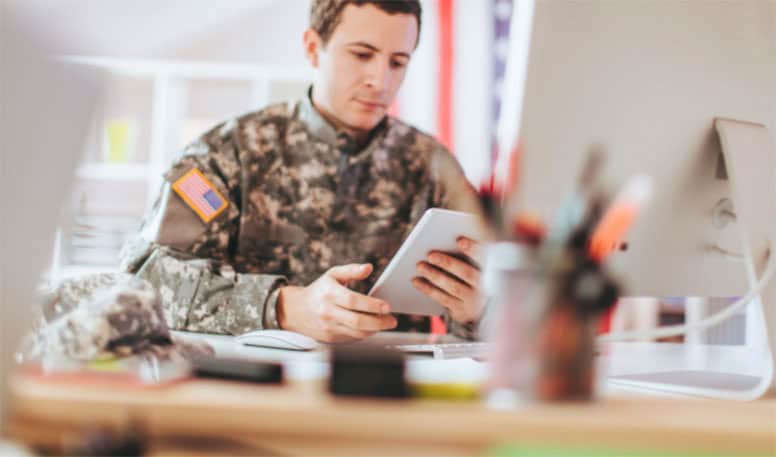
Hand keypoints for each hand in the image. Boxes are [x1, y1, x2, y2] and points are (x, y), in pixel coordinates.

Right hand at [277, 264, 396, 342]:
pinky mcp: (330, 339)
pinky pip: (352, 339)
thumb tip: (368, 268)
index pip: (353, 301)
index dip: (372, 305)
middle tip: (392, 320)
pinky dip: (365, 334)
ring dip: (375, 330)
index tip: (387, 306)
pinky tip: (373, 327)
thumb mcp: (332, 275)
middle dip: (378, 322)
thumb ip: (351, 270)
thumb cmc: (319, 291)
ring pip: (356, 333)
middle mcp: (327, 312)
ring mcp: (328, 327)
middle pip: (357, 321)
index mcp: (328, 293)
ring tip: (386, 323)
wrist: (296, 311)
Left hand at [412, 236, 483, 323]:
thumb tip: (449, 238)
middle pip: (468, 274)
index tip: (459, 240)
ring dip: (435, 276)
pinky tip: (416, 281)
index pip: (486, 258)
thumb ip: (468, 251)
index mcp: (494, 271)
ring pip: (454, 288)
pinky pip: (444, 300)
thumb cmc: (473, 270)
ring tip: (420, 265)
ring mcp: (475, 303)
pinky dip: (428, 289)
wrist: (479, 304)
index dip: (474, 249)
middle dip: (448, 263)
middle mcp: (488, 289)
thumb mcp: (476, 261)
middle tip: (430, 254)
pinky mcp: (462, 312)